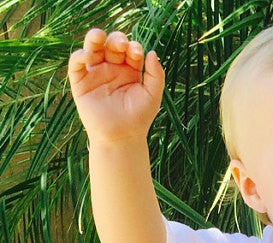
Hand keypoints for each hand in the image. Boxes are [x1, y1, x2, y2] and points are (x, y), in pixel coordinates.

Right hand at [68, 29, 164, 143]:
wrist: (121, 137)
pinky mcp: (81, 83)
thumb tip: (152, 52)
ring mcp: (96, 75)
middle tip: (121, 44)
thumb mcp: (153, 95)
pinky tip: (86, 55)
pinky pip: (76, 65)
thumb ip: (156, 74)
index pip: (130, 51)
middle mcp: (112, 70)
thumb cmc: (139, 118)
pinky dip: (79, 56)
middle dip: (116, 40)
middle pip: (111, 46)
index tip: (137, 53)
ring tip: (99, 35)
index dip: (133, 47)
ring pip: (92, 49)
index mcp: (130, 71)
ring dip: (94, 38)